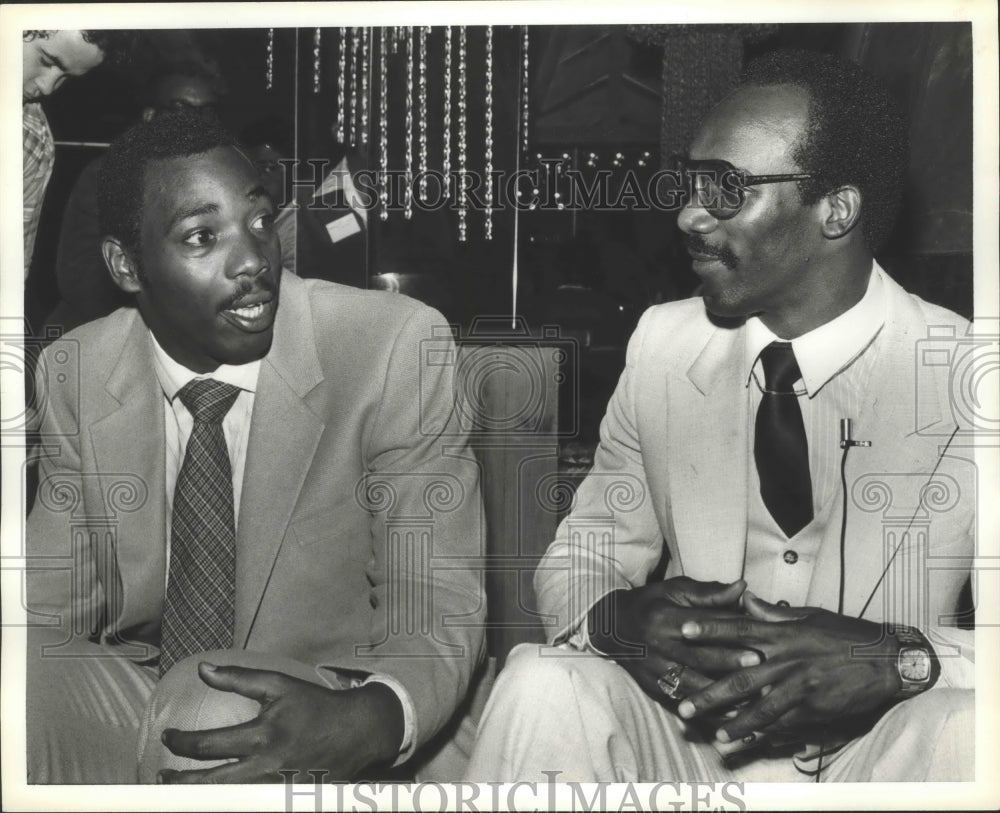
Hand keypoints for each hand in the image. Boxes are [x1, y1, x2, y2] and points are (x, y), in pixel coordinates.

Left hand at [159, 663, 403, 782]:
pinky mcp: (286, 799)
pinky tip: (217, 796)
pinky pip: (251, 803)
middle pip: (212, 784)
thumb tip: (202, 669)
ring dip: (201, 795)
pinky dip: (231, 800)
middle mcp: (266, 766)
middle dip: (181, 782)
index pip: (209, 745)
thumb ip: (239, 678)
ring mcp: (276, 788)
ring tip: (182, 789)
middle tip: (163, 777)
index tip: (168, 736)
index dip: (180, 743)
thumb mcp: (279, 684)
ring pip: (228, 799)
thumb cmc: (314, 704)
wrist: (355, 731)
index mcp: (262, 735)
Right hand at [588, 577, 761, 704]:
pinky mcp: (653, 688)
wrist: (613, 627)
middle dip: (729, 662)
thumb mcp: (675, 591)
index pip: (701, 625)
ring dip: (721, 693)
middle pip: (698, 656)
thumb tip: (742, 587)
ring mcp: (654, 670)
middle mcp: (658, 646)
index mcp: (664, 618)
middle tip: (759, 665)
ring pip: (691, 685)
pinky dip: (706, 711)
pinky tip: (728, 716)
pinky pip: (682, 702)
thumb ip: (709, 593)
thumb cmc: (651, 604)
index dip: (729, 631)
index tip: (758, 636)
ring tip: (750, 697)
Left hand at [676, 591, 899, 744]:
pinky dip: (763, 734)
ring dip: (733, 723)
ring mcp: (799, 687)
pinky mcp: (813, 709)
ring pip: (759, 709)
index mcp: (784, 634)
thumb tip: (744, 599)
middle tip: (684, 706)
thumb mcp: (809, 616)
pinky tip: (745, 742)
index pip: (739, 628)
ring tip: (713, 734)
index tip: (683, 631)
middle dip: (709, 693)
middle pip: (739, 678)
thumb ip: (772, 613)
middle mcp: (787, 660)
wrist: (886, 660)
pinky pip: (783, 724)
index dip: (710, 629)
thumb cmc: (846, 635)